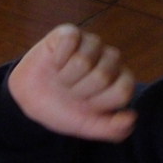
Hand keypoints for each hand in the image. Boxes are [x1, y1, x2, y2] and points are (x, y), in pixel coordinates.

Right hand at [7, 24, 137, 141]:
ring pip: (83, 60)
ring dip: (66, 76)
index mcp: (120, 80)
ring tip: (61, 79)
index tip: (86, 107)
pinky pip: (70, 41)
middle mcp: (109, 59)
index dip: (100, 103)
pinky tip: (55, 63)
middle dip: (79, 91)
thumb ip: (112, 129)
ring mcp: (90, 44)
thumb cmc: (63, 109)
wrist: (30, 98)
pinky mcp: (70, 33)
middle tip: (70, 93)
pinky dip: (58, 57)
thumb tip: (131, 118)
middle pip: (102, 76)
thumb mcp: (88, 126)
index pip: (122, 91)